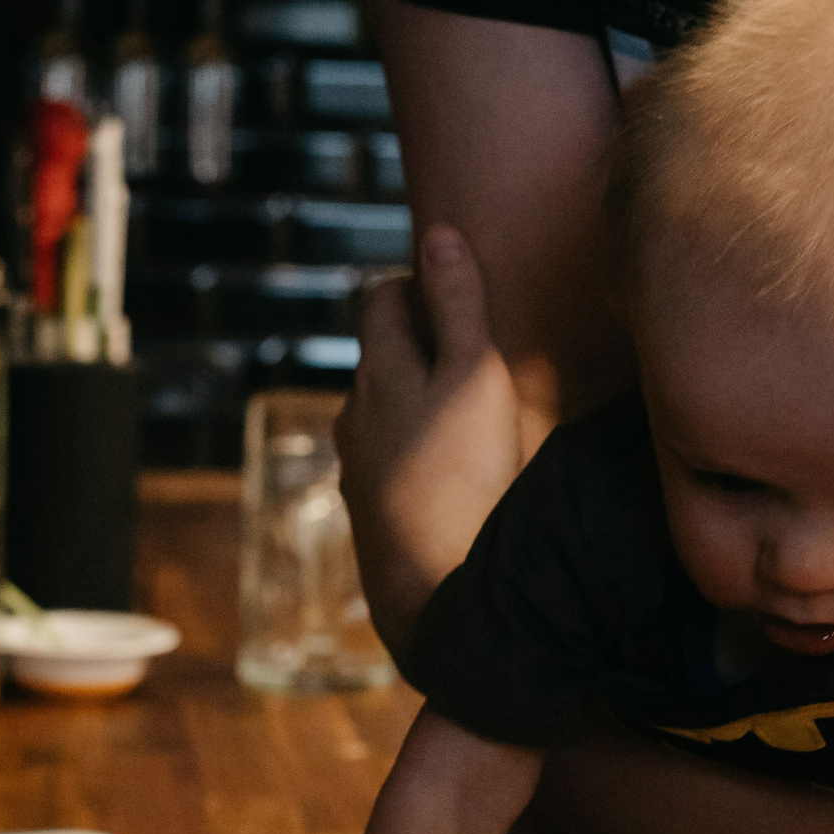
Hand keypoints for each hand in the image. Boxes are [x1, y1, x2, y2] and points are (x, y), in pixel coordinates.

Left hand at [337, 223, 525, 652]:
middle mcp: (356, 416)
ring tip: (474, 419)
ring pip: (385, 415)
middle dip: (420, 343)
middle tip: (478, 352)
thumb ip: (458, 307)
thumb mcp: (476, 379)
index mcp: (378, 371)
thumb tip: (437, 234)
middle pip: (380, 356)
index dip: (417, 282)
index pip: (381, 295)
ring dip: (421, 404)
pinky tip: (458, 481)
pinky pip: (393, 466)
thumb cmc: (465, 481)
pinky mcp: (373, 519)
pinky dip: (421, 456)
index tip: (459, 292)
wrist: (436, 599)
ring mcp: (359, 472)